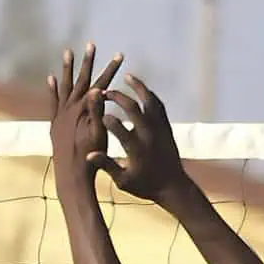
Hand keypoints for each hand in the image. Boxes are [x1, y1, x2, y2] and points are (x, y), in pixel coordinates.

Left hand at [48, 43, 123, 172]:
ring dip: (67, 69)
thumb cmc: (90, 156)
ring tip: (68, 52)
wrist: (71, 173)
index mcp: (83, 110)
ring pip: (64, 85)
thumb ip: (96, 111)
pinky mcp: (55, 122)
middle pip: (80, 79)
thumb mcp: (98, 134)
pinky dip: (52, 88)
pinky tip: (51, 77)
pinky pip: (52, 101)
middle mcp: (70, 108)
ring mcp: (60, 114)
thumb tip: (97, 89)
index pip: (100, 84)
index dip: (110, 69)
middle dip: (87, 61)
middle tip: (90, 44)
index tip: (119, 54)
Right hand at [87, 76, 190, 202]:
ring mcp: (160, 129)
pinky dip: (150, 94)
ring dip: (139, 87)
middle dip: (117, 97)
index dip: (105, 117)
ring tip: (127, 76)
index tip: (94, 112)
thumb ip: (107, 165)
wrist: (174, 187)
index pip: (118, 127)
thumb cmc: (145, 185)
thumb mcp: (123, 181)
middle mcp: (149, 135)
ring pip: (150, 101)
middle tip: (103, 92)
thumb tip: (89, 154)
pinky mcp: (166, 127)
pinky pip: (159, 106)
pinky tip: (141, 89)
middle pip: (133, 108)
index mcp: (136, 149)